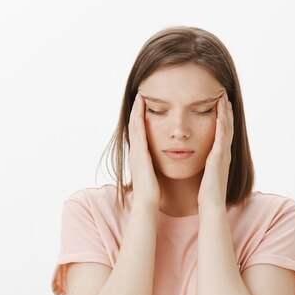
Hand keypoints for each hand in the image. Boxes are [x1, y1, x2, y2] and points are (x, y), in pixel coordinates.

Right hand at [129, 92, 160, 206]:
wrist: (147, 202)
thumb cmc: (152, 192)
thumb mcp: (153, 175)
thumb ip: (155, 167)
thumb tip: (160, 163)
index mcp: (140, 156)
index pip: (139, 132)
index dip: (140, 118)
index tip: (145, 104)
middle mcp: (135, 151)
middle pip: (134, 125)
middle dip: (136, 109)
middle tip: (140, 93)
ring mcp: (135, 150)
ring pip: (134, 124)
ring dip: (137, 109)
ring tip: (140, 94)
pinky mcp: (139, 152)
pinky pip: (138, 129)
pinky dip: (138, 116)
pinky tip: (142, 105)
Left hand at [198, 92, 233, 207]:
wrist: (212, 205)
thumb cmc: (207, 194)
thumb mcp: (206, 175)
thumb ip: (205, 166)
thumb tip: (201, 161)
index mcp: (219, 157)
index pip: (222, 133)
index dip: (223, 118)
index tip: (220, 105)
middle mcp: (224, 154)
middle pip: (227, 127)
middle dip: (226, 111)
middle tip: (225, 95)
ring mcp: (223, 155)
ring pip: (226, 129)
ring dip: (225, 113)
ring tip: (224, 98)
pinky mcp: (218, 158)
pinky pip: (221, 137)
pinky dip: (222, 124)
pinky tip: (220, 114)